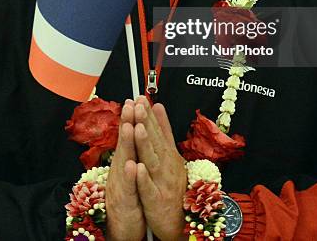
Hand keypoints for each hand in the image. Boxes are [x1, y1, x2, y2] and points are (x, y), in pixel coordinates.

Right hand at [105, 100, 145, 240]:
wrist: (122, 228)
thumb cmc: (128, 197)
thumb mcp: (130, 170)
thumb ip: (132, 149)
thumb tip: (134, 127)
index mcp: (125, 161)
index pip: (129, 136)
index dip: (131, 117)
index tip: (134, 99)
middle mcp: (119, 170)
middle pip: (124, 144)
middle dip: (127, 123)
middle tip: (130, 104)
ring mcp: (120, 185)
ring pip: (123, 162)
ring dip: (127, 144)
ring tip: (130, 127)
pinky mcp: (124, 202)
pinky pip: (128, 188)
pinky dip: (130, 176)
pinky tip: (133, 165)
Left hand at [133, 96, 187, 240]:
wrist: (178, 219)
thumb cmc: (171, 183)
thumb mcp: (170, 154)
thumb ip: (163, 129)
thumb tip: (158, 105)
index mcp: (167, 153)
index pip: (157, 129)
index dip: (149, 114)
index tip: (141, 98)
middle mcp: (165, 164)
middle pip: (154, 141)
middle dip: (146, 122)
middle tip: (139, 105)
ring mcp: (161, 182)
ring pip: (152, 160)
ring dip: (145, 144)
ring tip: (138, 128)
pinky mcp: (156, 200)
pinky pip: (149, 188)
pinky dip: (144, 178)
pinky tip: (139, 167)